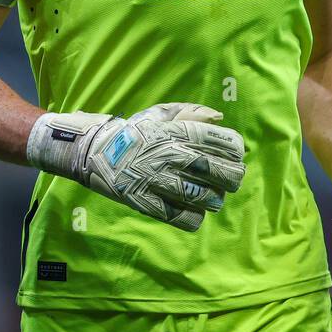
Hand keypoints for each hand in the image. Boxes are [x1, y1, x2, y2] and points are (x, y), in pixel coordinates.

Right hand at [27, 102, 245, 230]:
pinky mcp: (150, 205)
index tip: (234, 154)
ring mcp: (161, 182)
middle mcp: (173, 156)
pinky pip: (186, 218)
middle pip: (223, 173)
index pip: (226, 143)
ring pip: (208, 198)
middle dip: (233, 177)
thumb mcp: (161, 114)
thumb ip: (192, 113)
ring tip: (211, 195)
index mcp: (179, 133)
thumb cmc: (135, 132)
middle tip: (230, 178)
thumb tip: (219, 117)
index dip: (236, 151)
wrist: (95, 152)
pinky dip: (195, 216)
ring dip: (215, 198)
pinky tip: (192, 209)